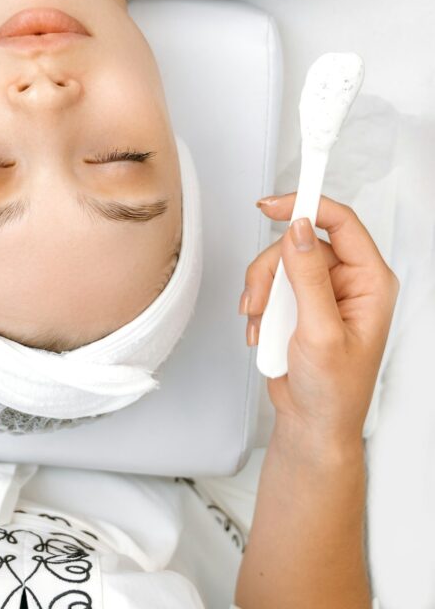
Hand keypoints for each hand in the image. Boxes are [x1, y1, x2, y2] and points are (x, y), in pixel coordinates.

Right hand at [241, 194, 399, 447]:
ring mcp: (321, 291)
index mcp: (370, 283)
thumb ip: (308, 279)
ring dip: (261, 292)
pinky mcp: (299, 302)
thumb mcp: (320, 334)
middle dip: (271, 271)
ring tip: (263, 325)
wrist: (312, 424)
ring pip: (278, 262)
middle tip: (262, 300)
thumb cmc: (333, 392)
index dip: (307, 206)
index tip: (274, 204)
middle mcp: (348, 282)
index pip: (341, 223)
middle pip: (299, 242)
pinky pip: (268, 282)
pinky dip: (258, 305)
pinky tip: (264, 332)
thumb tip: (300, 232)